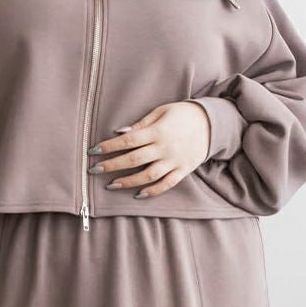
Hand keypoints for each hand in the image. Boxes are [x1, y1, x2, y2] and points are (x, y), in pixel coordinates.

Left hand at [87, 101, 210, 197]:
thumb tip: (119, 133)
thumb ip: (141, 124)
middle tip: (94, 170)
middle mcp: (165, 148)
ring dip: (128, 182)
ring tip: (111, 185)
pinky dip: (152, 191)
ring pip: (148, 176)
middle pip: (134, 160)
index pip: (128, 140)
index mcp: (157, 131)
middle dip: (112, 166)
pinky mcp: (183, 171)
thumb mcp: (161, 111)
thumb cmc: (182, 114)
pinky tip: (138, 195)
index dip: (109, 147)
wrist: (212, 123)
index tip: (93, 151)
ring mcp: (174, 161)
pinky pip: (166, 184)